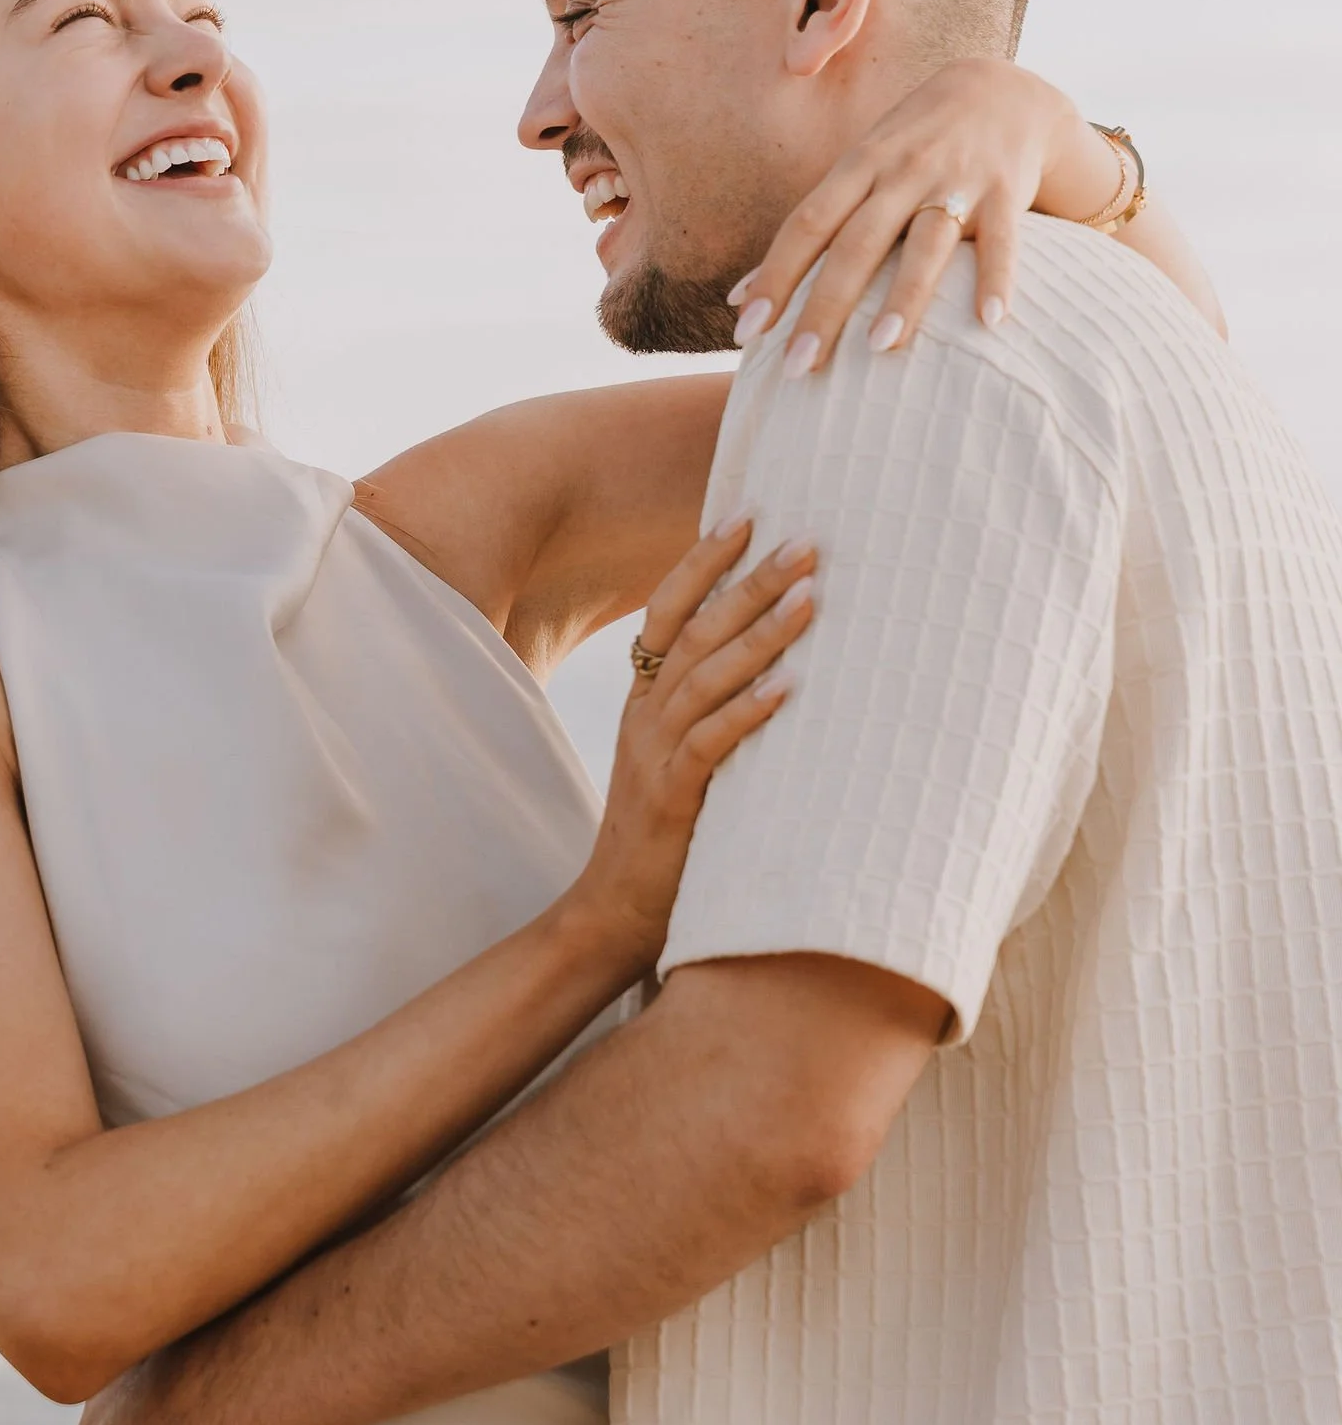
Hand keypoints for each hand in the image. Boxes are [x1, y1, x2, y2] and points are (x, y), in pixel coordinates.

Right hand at [566, 519, 814, 972]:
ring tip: (809, 597)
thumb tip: (778, 666)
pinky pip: (709, 746)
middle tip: (805, 542)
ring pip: (706, 678)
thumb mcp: (680, 761)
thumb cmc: (664, 837)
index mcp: (645, 702)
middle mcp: (645, 717)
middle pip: (695, 631)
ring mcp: (654, 756)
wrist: (614, 911)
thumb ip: (712, 713)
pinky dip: (747, 713)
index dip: (704, 560)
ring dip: (760, 635)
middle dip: (750, 581)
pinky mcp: (670, 800)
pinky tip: (786, 689)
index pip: (668, 612)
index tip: (749, 513)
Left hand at [731, 57, 1118, 372]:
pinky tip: (989, 323)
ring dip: (904, 297)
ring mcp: (957, 179)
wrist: (1003, 91)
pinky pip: (1003, 241)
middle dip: (823, 307)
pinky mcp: (1007, 191)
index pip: (806, 225)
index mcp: (858, 166)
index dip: (775, 277)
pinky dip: (997, 280)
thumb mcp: (856, 171)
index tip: (747, 332)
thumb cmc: (911, 146)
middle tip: (796, 366)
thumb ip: (807, 231)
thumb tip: (738, 298)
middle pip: (856, 244)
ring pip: (927, 243)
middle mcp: (903, 171)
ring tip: (880, 348)